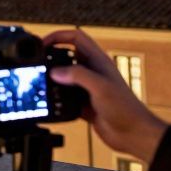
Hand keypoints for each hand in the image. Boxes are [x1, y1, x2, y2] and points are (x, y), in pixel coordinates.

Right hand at [44, 29, 167, 164]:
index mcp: (98, 61)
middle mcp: (92, 72)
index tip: (43, 44)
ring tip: (39, 82)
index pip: (76, 38)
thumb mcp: (100, 87)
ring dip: (52, 78)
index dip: (58, 36)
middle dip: (51, 56)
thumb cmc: (125, 108)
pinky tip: (49, 102)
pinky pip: (65, 96)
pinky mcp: (84, 103)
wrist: (134, 134)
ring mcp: (87, 88)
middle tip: (37, 62)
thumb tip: (55, 71)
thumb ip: (78, 75)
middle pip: (67, 55)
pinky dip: (56, 98)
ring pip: (64, 76)